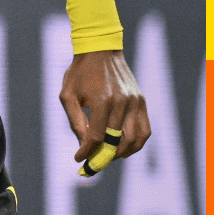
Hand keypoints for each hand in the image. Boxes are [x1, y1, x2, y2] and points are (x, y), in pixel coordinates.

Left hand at [58, 50, 149, 174]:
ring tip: (108, 158)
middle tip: (93, 165)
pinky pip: (145, 130)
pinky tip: (124, 150)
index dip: (86, 152)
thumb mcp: (68, 96)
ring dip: (121, 154)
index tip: (78, 160)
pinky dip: (137, 144)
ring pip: (134, 140)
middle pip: (116, 141)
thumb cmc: (79, 73)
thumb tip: (83, 145)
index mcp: (102, 101)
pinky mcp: (142, 101)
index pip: (96, 136)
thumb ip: (75, 122)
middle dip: (103, 157)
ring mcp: (135, 102)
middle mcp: (122, 103)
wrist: (100, 50)